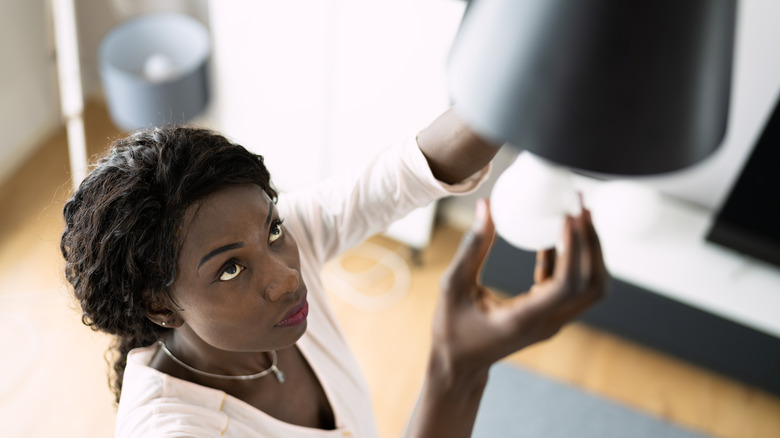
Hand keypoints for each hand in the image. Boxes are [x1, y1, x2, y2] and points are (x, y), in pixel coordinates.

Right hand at [431, 198, 607, 373]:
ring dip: (589, 252)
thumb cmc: (452, 330)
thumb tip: (486, 206)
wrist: (459, 366)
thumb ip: (471, 247)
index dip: (574, 248)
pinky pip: (571, 287)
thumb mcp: (453, 286)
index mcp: (525, 319)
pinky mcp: (549, 316)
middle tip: (581, 207)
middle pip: (593, 286)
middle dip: (593, 244)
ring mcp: (552, 322)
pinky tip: (551, 236)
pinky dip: (569, 260)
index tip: (568, 216)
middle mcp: (547, 323)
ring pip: (590, 288)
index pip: (567, 284)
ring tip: (576, 216)